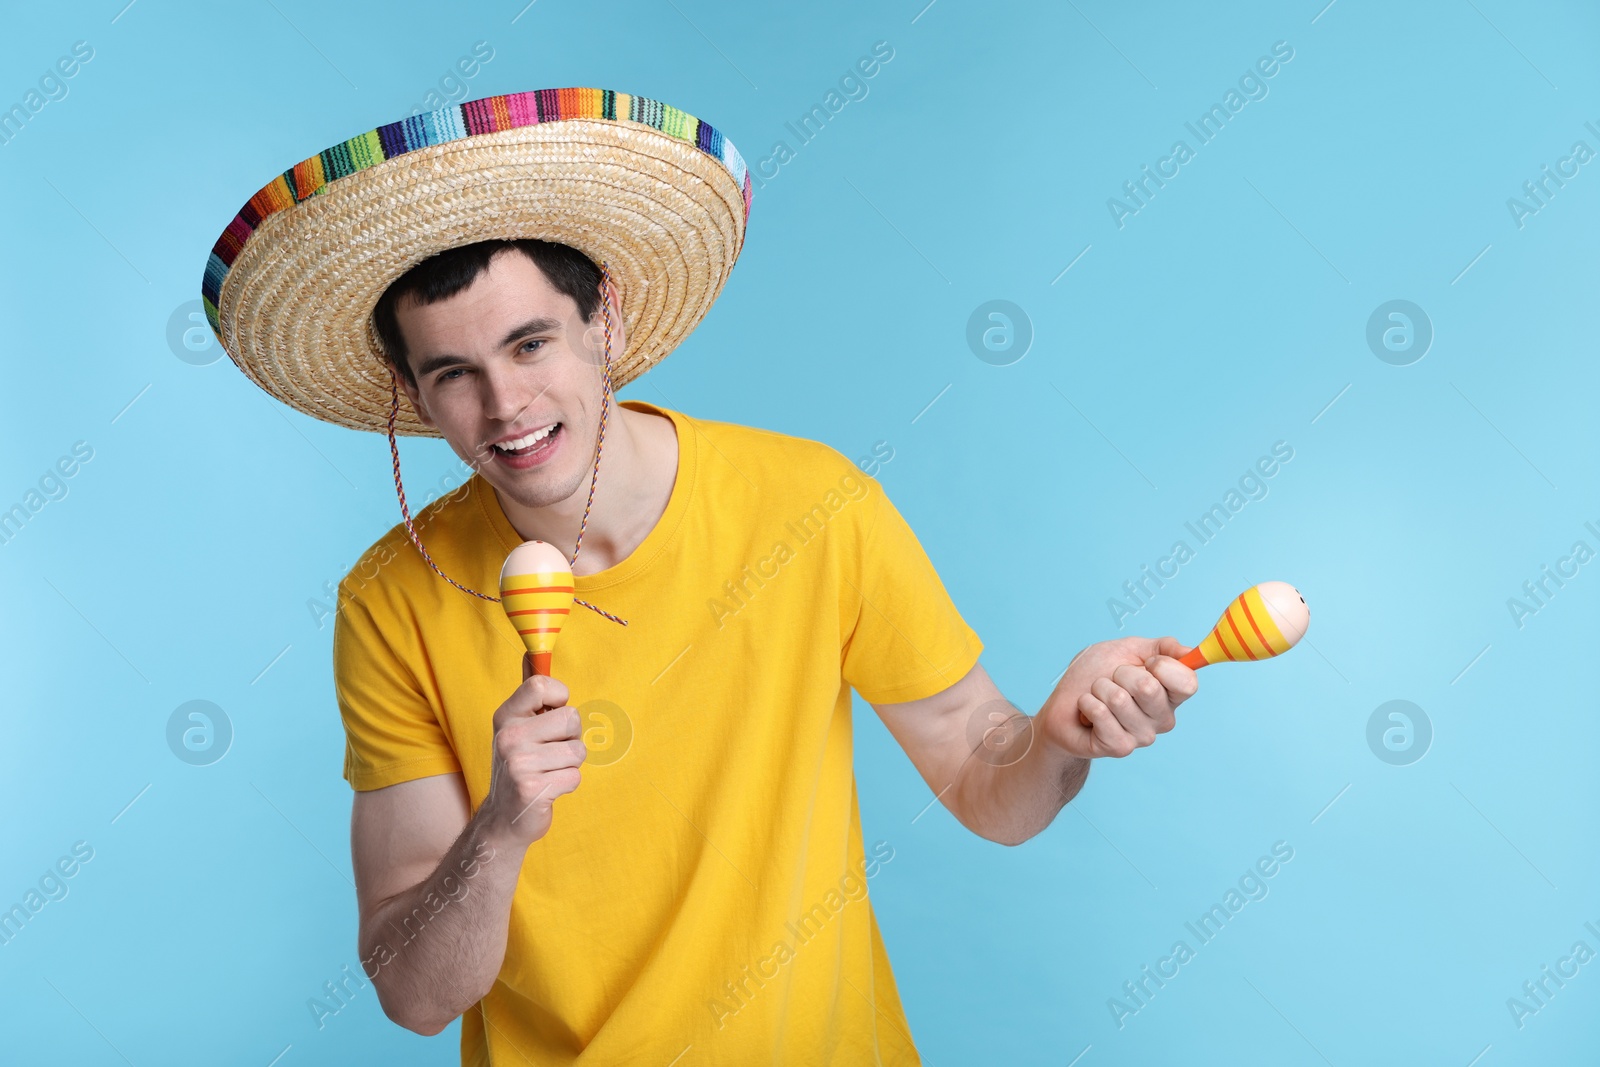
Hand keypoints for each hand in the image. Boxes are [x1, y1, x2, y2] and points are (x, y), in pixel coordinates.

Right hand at [478, 653, 585, 848]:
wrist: (504, 818)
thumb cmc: (520, 765)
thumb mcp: (516, 726)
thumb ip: (529, 693)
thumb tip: (531, 652)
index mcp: (506, 715)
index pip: (542, 684)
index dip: (559, 698)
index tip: (552, 713)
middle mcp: (508, 736)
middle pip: (571, 718)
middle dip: (571, 738)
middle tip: (551, 752)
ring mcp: (518, 763)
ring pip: (577, 751)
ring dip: (570, 765)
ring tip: (549, 771)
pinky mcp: (532, 789)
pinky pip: (575, 777)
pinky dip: (568, 785)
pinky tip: (548, 789)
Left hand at [1038, 637, 1197, 758]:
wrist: (1063, 705)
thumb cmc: (1096, 675)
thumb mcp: (1128, 649)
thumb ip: (1162, 647)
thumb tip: (1189, 651)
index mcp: (1171, 695)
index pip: (1187, 683)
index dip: (1162, 665)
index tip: (1146, 663)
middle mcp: (1163, 718)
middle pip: (1148, 687)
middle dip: (1119, 674)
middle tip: (1112, 681)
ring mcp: (1143, 736)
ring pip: (1118, 699)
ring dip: (1099, 689)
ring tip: (1098, 696)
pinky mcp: (1120, 748)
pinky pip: (1101, 714)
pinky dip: (1087, 703)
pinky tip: (1088, 712)